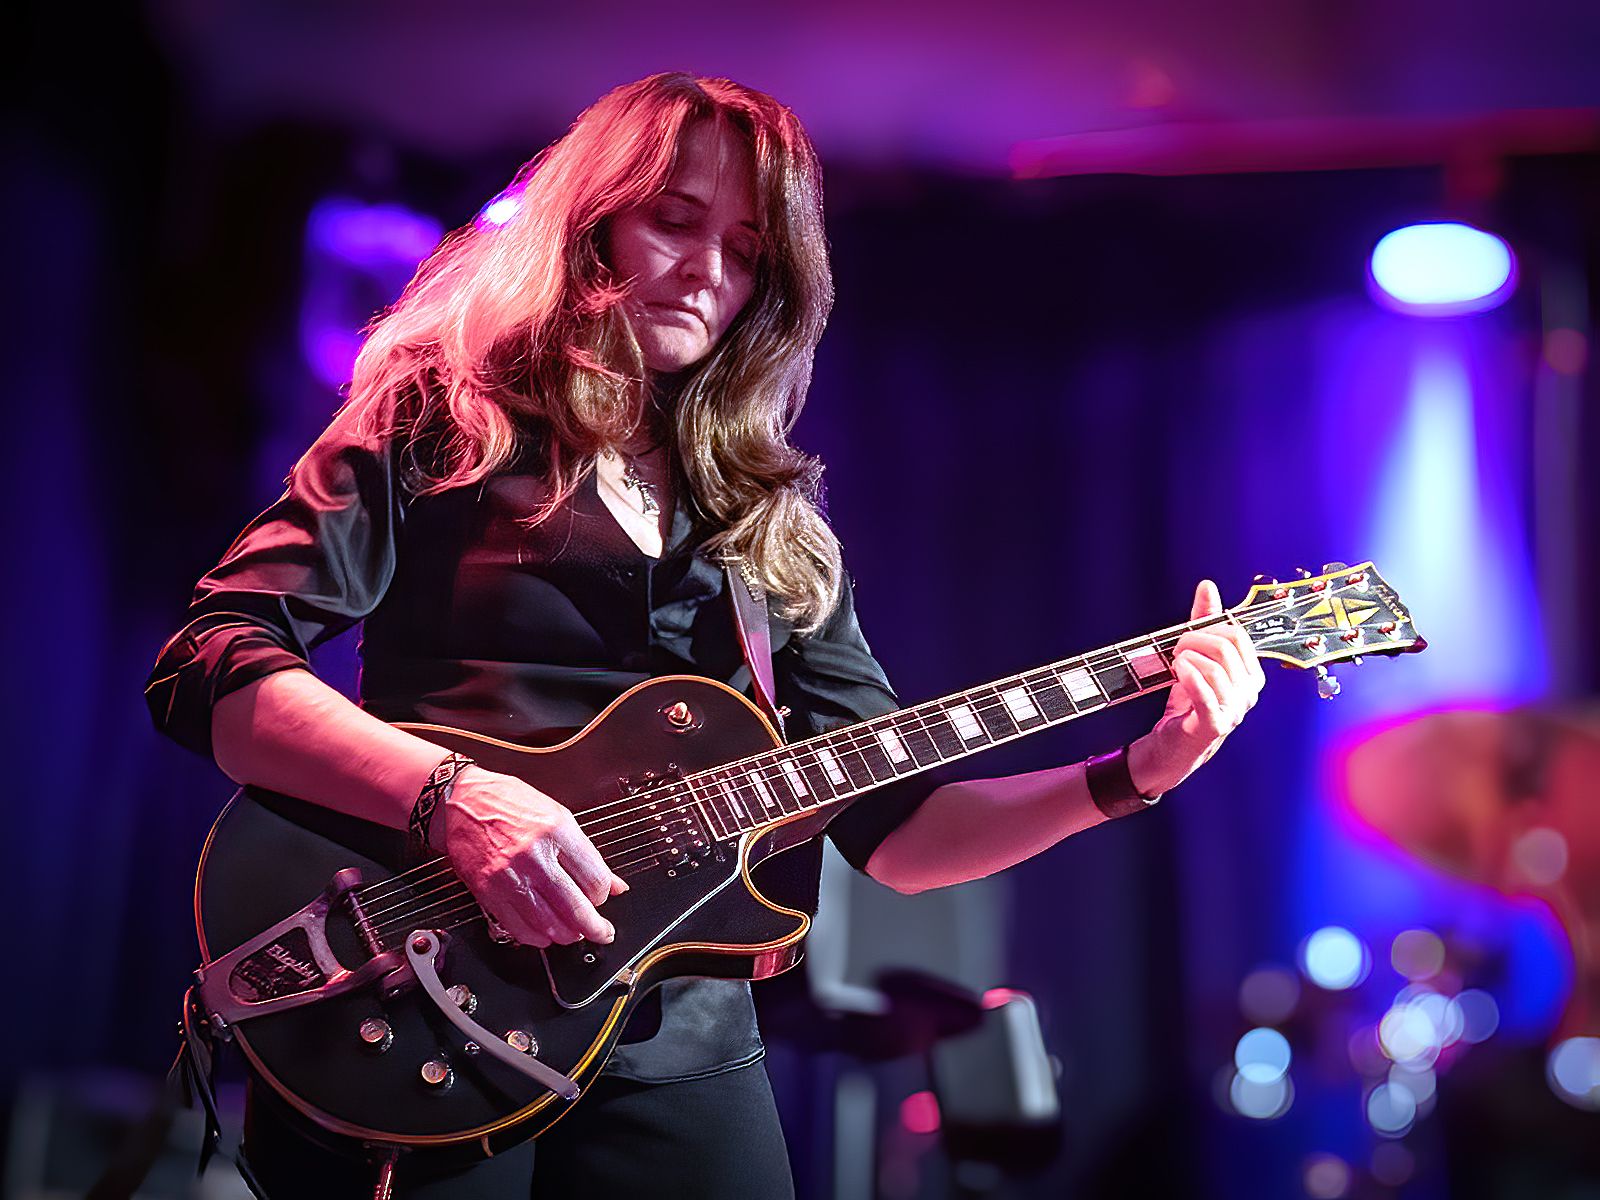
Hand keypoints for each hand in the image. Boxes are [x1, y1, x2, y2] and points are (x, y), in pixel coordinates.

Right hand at [437, 767, 627, 947]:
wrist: (460, 802)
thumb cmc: (508, 803)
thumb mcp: (558, 815)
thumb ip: (587, 853)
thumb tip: (614, 884)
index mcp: (556, 831)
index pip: (595, 879)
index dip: (603, 895)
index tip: (602, 898)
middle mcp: (534, 856)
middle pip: (575, 908)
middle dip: (594, 928)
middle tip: (601, 933)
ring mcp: (509, 876)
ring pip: (548, 925)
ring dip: (567, 936)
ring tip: (574, 932)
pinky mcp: (488, 892)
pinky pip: (519, 928)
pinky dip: (537, 938)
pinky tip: (545, 933)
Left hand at [1129, 579, 1264, 796]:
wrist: (1170, 748)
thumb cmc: (1186, 702)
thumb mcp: (1194, 658)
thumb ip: (1202, 623)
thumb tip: (1208, 586)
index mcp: (1249, 674)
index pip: (1237, 635)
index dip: (1208, 627)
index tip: (1187, 634)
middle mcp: (1247, 693)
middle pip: (1226, 648)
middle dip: (1195, 640)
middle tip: (1175, 649)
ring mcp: (1233, 711)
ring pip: (1216, 668)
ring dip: (1187, 658)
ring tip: (1173, 662)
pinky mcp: (1213, 726)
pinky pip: (1206, 694)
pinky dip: (1189, 677)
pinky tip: (1177, 671)